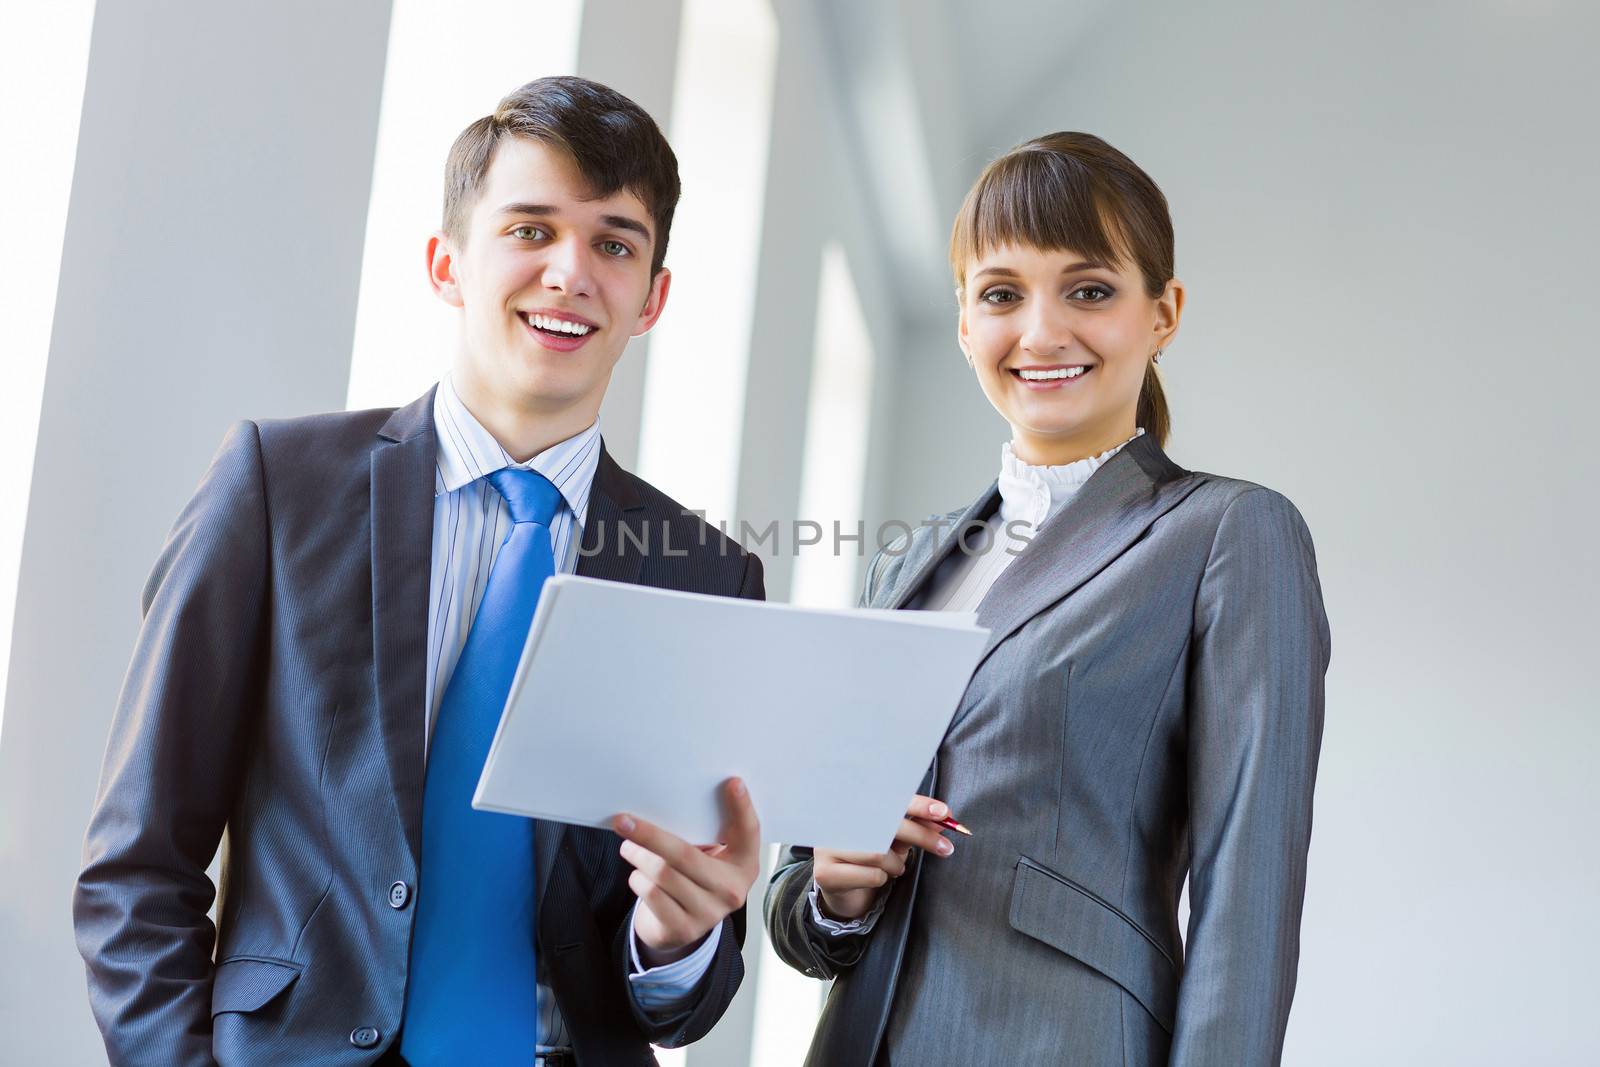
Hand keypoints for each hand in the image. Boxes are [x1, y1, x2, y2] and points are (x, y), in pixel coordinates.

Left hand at [613, 777, 761, 966]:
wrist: (683, 925)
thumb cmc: (695, 877)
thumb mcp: (711, 856)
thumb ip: (707, 832)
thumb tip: (682, 797)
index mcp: (745, 865)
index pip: (749, 832)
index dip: (742, 808)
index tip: (732, 782)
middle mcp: (732, 891)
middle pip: (686, 855)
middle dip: (650, 835)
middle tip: (623, 822)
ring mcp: (709, 914)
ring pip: (662, 874)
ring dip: (638, 857)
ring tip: (629, 848)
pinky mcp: (684, 929)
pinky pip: (651, 895)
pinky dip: (638, 880)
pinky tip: (639, 876)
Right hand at [813, 794, 956, 921]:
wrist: (839, 890)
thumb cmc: (868, 859)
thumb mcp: (894, 840)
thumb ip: (914, 827)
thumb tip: (942, 818)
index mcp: (854, 807)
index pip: (890, 800)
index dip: (918, 805)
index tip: (943, 813)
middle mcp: (837, 822)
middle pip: (887, 825)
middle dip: (922, 836)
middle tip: (945, 848)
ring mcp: (827, 847)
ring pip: (879, 853)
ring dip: (896, 864)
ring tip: (895, 868)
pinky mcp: (825, 872)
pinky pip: (871, 874)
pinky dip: (883, 879)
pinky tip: (876, 878)